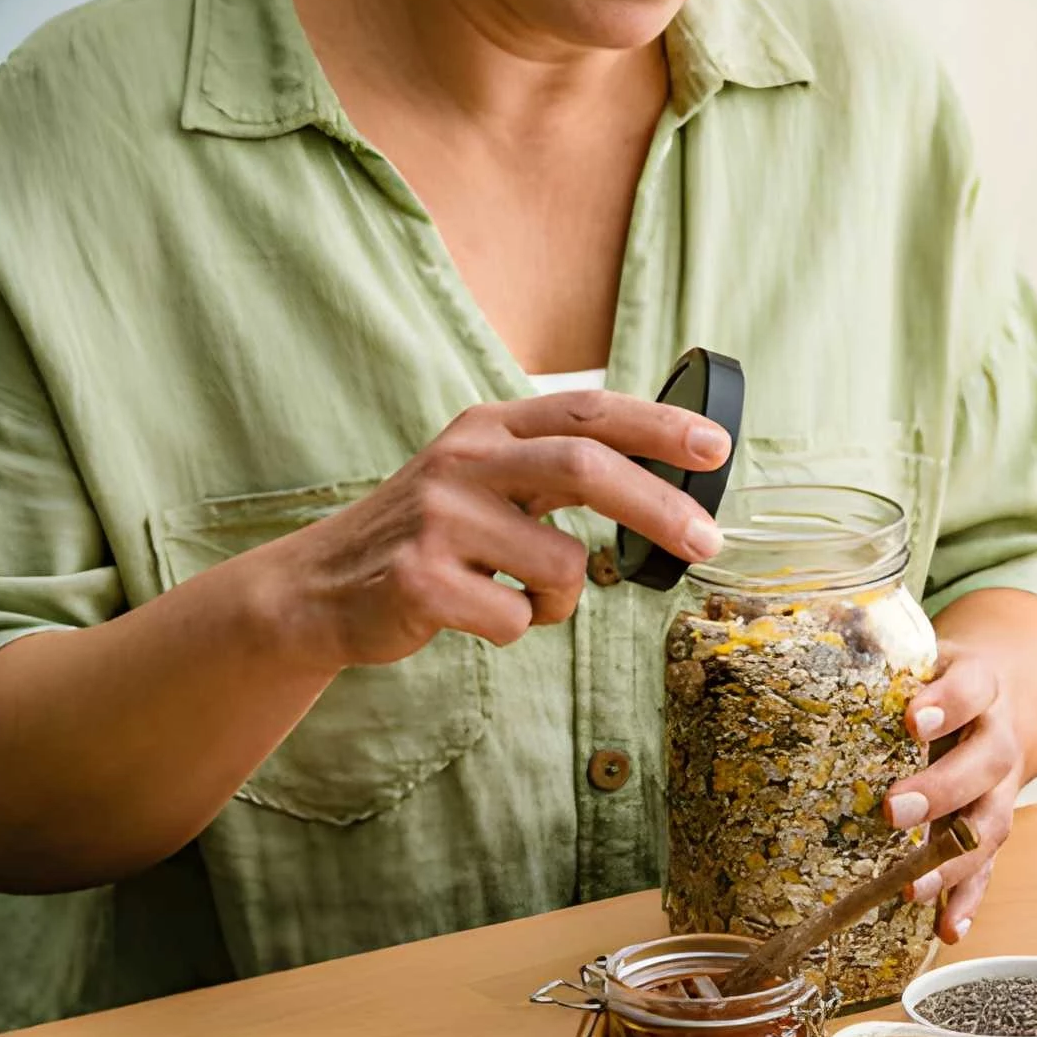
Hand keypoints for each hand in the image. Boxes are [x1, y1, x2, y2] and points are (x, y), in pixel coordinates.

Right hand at [268, 391, 728, 668]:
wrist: (320, 587)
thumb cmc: (430, 534)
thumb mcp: (484, 477)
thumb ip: (555, 464)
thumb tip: (669, 475)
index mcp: (488, 428)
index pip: (588, 410)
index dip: (658, 425)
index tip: (716, 446)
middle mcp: (463, 461)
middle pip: (586, 468)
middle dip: (659, 507)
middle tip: (707, 540)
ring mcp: (438, 519)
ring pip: (562, 565)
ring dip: (562, 598)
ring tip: (519, 594)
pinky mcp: (420, 580)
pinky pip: (516, 617)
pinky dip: (516, 626)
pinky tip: (473, 613)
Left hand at [882, 641, 1024, 942]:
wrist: (996, 701)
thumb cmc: (934, 681)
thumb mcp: (914, 656)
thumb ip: (870, 653)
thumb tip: (785, 639)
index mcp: (980, 684)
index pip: (973, 686)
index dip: (949, 702)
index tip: (911, 719)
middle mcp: (997, 737)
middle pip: (986, 762)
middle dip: (943, 788)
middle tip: (894, 809)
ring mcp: (1000, 787)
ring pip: (991, 822)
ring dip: (953, 859)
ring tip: (913, 886)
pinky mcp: (991, 825)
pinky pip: (988, 867)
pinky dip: (969, 899)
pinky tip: (946, 927)